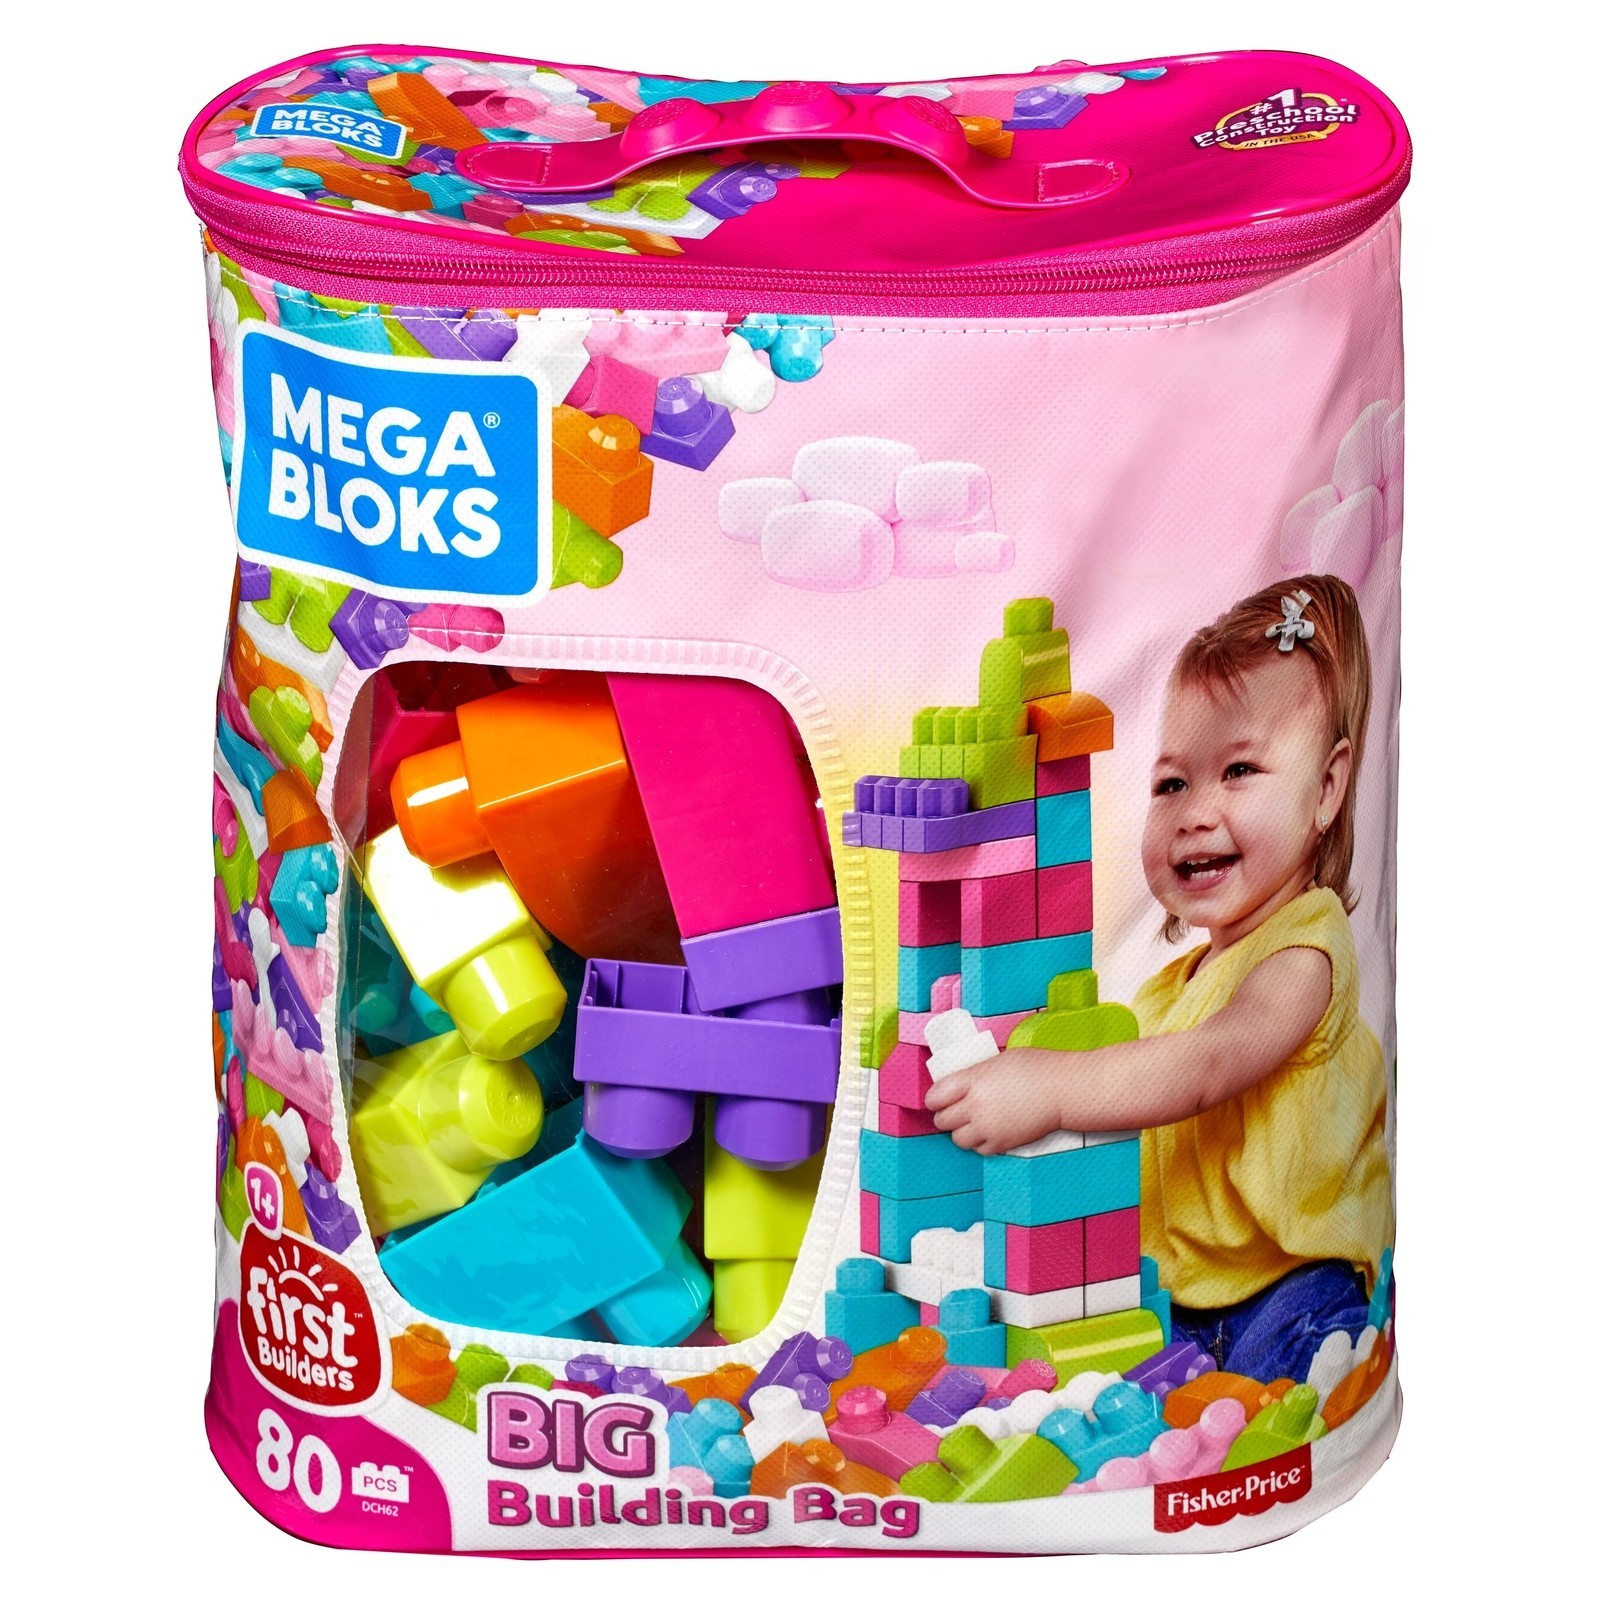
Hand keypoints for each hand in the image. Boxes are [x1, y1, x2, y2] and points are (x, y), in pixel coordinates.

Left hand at [926, 1053, 1065, 1155]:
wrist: (1064, 1090)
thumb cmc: (1037, 1069)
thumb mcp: (998, 1061)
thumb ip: (975, 1075)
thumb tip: (961, 1084)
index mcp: (973, 1080)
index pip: (935, 1096)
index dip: (934, 1099)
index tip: (938, 1099)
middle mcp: (976, 1105)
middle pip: (942, 1120)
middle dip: (946, 1116)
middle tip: (954, 1111)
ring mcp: (989, 1126)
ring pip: (958, 1139)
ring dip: (961, 1131)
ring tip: (972, 1123)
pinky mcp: (1002, 1143)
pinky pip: (979, 1149)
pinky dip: (980, 1143)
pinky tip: (989, 1131)